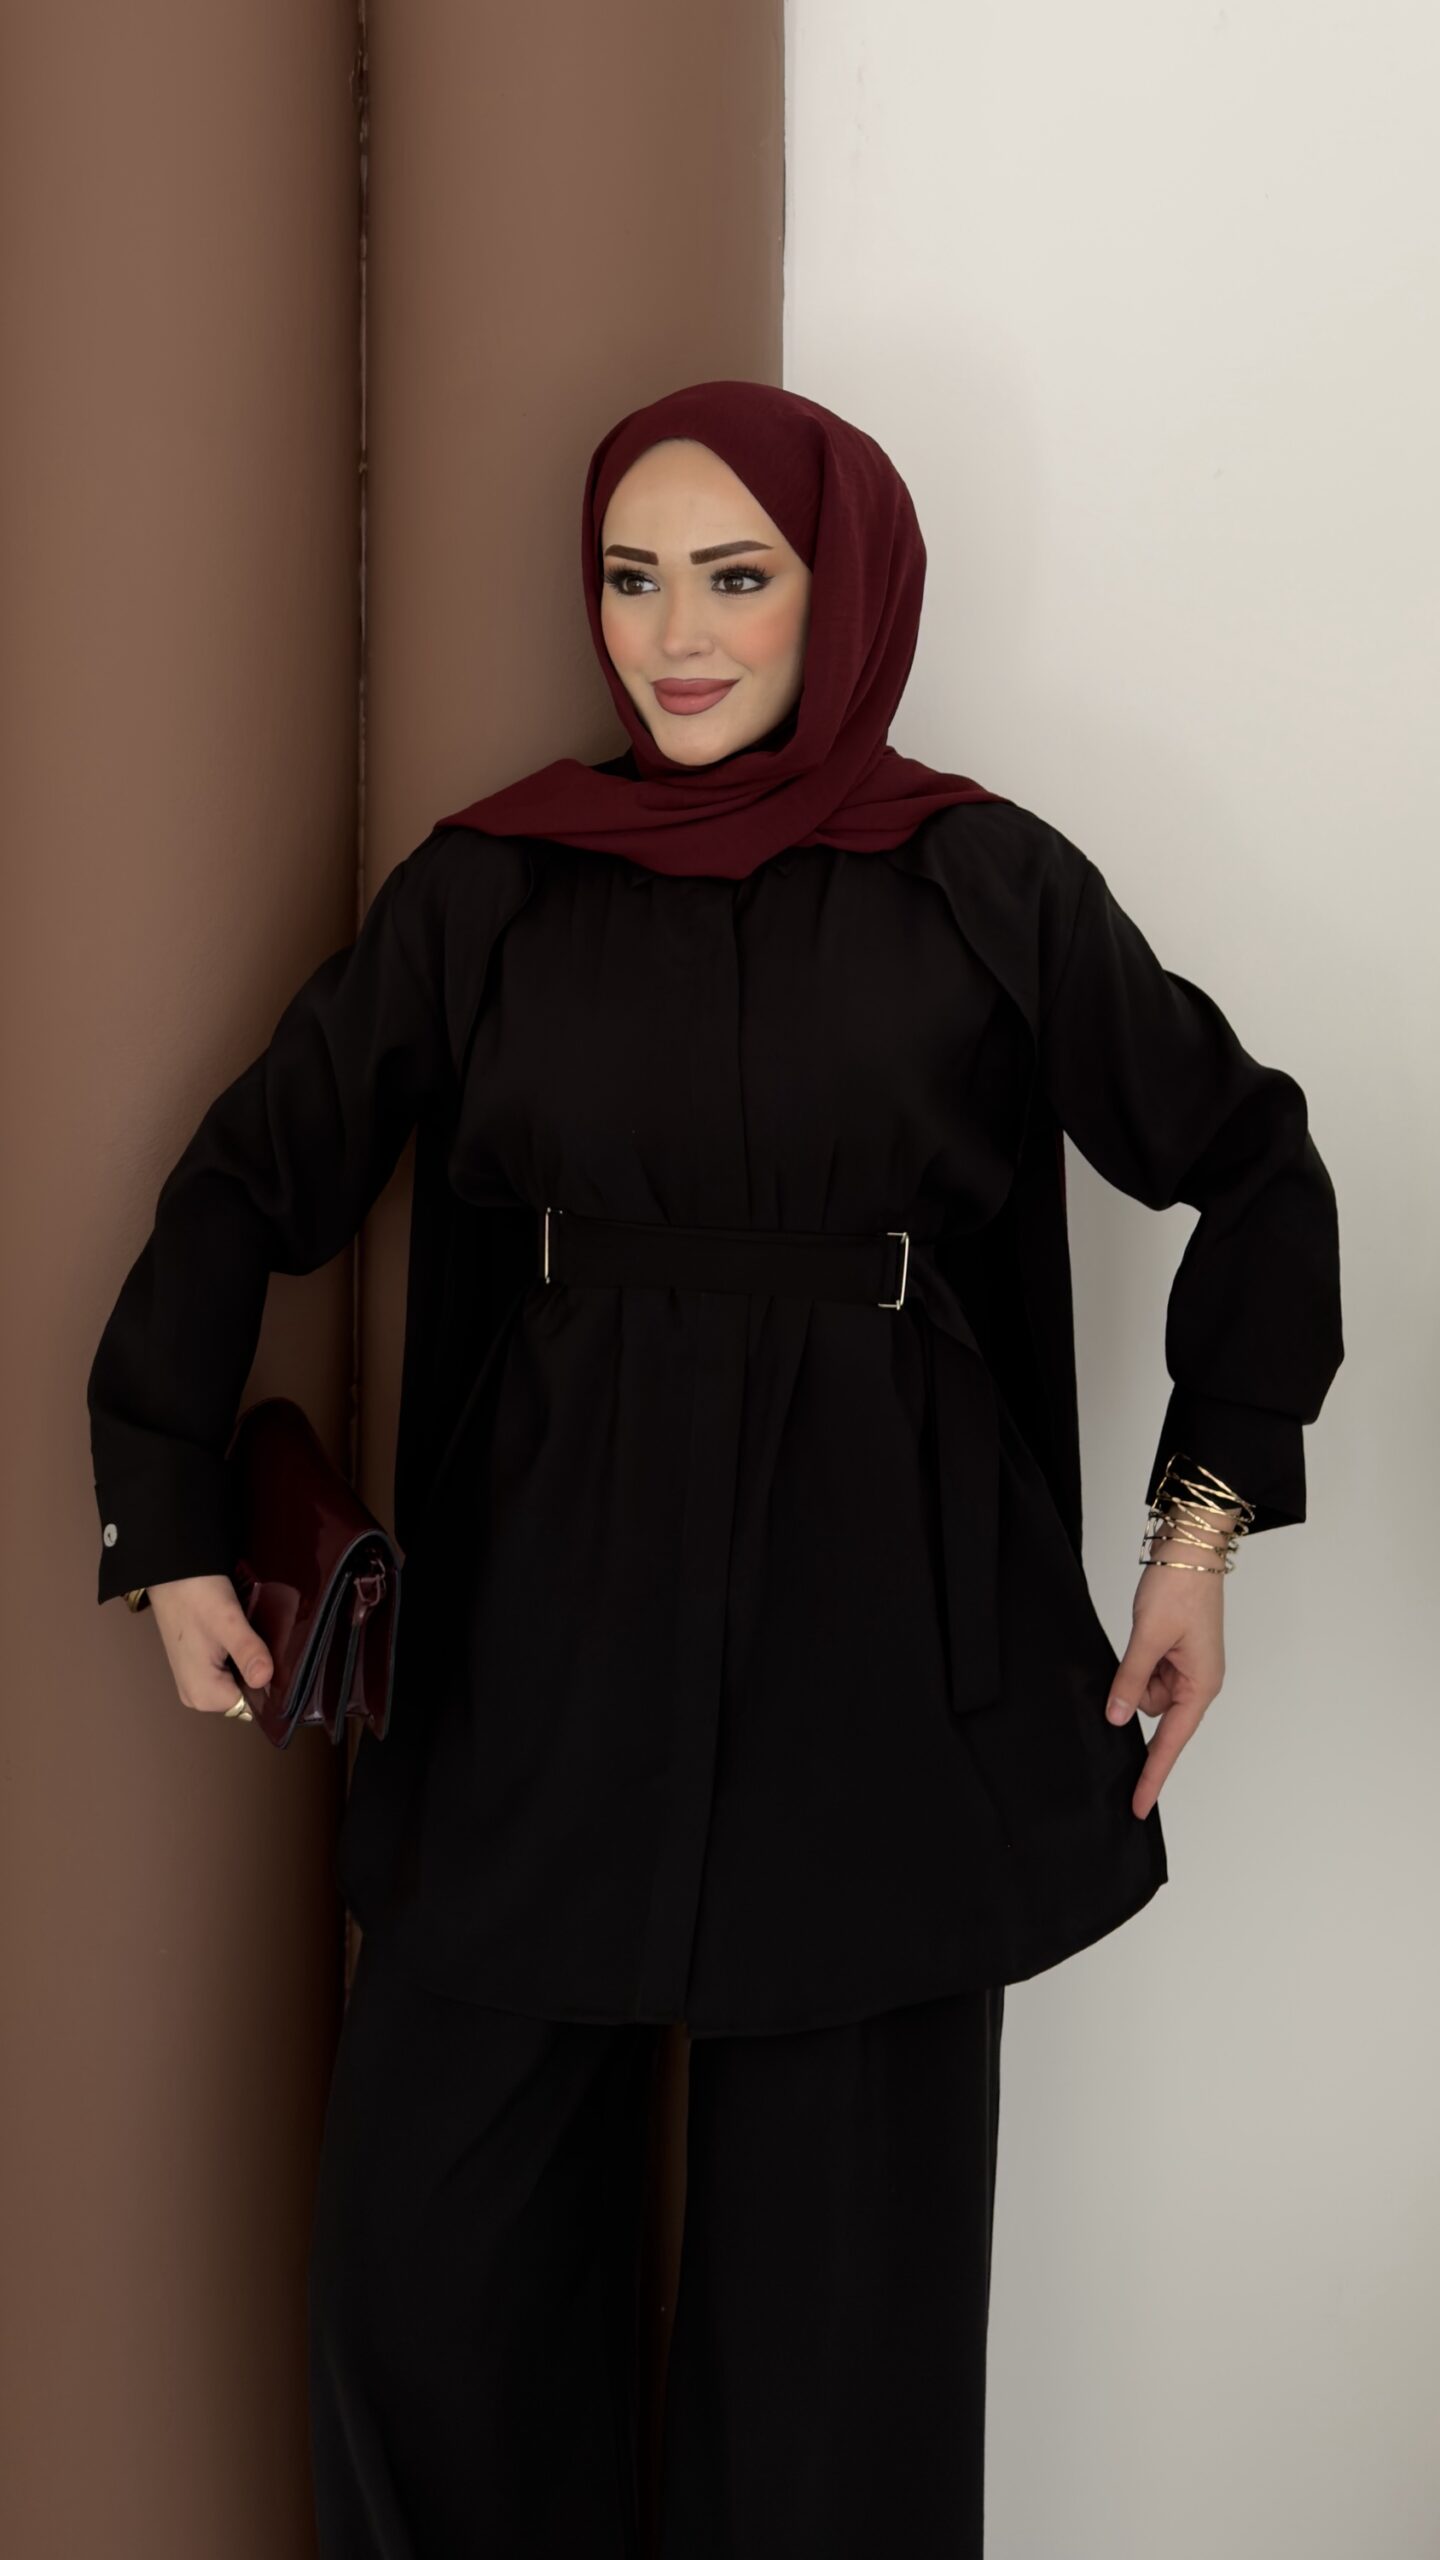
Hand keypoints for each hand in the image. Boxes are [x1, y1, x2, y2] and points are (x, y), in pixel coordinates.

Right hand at [144, 1575, 273, 1714]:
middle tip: (259, 1639)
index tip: (271, 1654)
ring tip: (249, 1634)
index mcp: (202, 1694)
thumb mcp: (228, 1622)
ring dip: (249, 1661)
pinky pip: (228, 1671)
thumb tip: (264, 1680)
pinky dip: (239, 1656)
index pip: (252, 1706)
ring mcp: (195, 1682)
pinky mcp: (197, 1667)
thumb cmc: (197, 1594)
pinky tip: (240, 1635)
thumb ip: (247, 1652)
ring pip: (239, 1682)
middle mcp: (196, 1696)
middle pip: (245, 1695)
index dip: (267, 1681)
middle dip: (257, 1671)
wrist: (172, 1572)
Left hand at [1104, 1550, 1226, 1818]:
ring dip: (1136, 1673)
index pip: (1171, 1742)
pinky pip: (1147, 1673)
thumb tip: (1118, 1717)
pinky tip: (1142, 1636)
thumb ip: (1131, 1680)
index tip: (1138, 1805)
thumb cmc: (1180, 1589)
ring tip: (1144, 1634)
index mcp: (1201, 1685)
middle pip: (1155, 1714)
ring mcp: (1187, 1668)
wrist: (1190, 1549)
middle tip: (1139, 1654)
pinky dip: (1138, 1663)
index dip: (1152, 1775)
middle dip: (1137, 1694)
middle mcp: (1198, 1682)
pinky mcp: (1175, 1653)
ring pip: (1147, 1693)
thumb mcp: (1148, 1637)